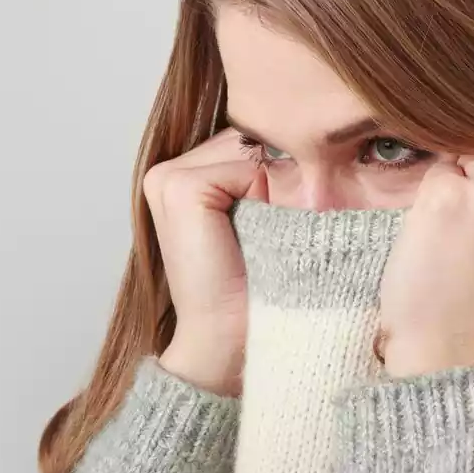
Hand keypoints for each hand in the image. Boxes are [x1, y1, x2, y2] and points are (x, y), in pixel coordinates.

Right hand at [143, 128, 267, 396]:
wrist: (231, 337)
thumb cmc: (255, 286)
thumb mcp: (261, 219)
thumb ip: (263, 173)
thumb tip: (308, 135)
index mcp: (179, 177)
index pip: (243, 139)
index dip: (274, 165)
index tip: (278, 210)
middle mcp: (165, 172)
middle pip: (245, 138)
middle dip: (274, 168)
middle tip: (273, 224)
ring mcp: (166, 177)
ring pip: (246, 149)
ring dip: (270, 182)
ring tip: (265, 229)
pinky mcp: (181, 188)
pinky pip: (245, 166)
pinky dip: (263, 194)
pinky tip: (254, 231)